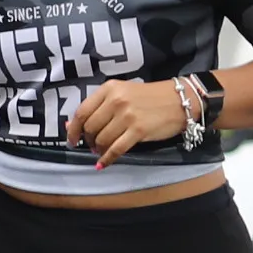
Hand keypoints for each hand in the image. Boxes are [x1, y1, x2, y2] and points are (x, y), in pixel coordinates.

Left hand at [65, 80, 191, 163]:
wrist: (180, 100)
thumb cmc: (150, 97)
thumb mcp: (123, 93)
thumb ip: (99, 107)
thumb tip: (72, 126)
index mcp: (109, 89)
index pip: (82, 112)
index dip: (73, 129)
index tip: (72, 140)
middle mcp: (116, 100)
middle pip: (90, 128)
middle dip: (88, 141)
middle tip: (92, 146)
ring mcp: (127, 116)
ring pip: (101, 140)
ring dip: (98, 150)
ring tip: (101, 152)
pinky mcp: (138, 131)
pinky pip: (116, 149)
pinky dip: (107, 159)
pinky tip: (103, 164)